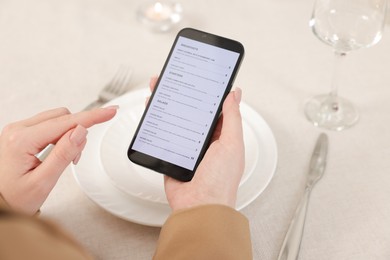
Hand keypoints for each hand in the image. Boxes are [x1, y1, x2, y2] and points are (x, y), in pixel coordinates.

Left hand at [0, 106, 116, 213]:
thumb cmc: (14, 198)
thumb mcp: (43, 182)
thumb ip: (63, 155)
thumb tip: (81, 131)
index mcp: (21, 140)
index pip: (66, 123)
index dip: (92, 117)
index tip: (110, 112)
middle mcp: (18, 130)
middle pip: (62, 117)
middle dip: (78, 132)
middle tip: (76, 157)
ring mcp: (19, 130)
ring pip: (57, 119)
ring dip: (70, 134)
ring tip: (66, 158)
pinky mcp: (22, 133)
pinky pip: (50, 124)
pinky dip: (61, 135)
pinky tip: (58, 151)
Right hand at [148, 77, 244, 210]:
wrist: (199, 206)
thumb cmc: (220, 181)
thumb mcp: (231, 144)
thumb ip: (232, 118)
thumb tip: (233, 95)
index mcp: (221, 137)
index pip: (214, 109)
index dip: (207, 93)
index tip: (200, 78)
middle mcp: (203, 141)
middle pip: (191, 112)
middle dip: (182, 95)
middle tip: (175, 78)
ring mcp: (186, 149)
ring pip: (175, 121)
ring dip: (167, 105)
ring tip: (160, 88)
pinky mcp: (171, 156)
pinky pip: (163, 137)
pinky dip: (156, 125)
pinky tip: (152, 111)